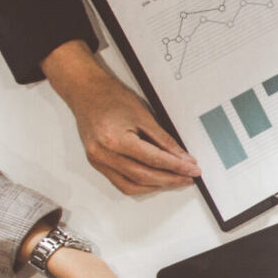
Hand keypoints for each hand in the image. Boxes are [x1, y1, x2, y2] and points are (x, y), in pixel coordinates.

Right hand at [41, 41, 200, 194]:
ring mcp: (98, 161)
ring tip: (174, 180)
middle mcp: (103, 154)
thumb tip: (181, 157)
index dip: (176, 167)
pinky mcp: (97, 164)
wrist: (86, 91)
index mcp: (115, 140)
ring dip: (156, 186)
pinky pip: (121, 183)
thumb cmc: (111, 97)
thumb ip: (164, 140)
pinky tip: (154, 181)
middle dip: (170, 179)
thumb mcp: (144, 116)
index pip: (154, 160)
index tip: (192, 170)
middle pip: (143, 176)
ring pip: (131, 186)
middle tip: (188, 178)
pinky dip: (140, 185)